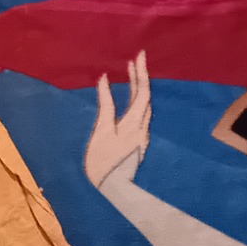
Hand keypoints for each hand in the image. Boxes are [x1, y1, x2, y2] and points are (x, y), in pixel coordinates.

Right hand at [84, 51, 150, 187]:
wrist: (115, 190)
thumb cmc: (104, 161)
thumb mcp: (101, 131)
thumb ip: (105, 105)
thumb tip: (105, 79)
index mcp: (133, 122)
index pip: (141, 91)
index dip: (141, 72)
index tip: (139, 55)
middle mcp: (142, 127)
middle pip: (144, 97)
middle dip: (139, 78)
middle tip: (133, 60)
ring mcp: (140, 136)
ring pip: (143, 107)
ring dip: (137, 89)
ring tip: (130, 75)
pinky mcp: (136, 143)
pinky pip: (139, 115)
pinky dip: (134, 102)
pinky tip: (129, 101)